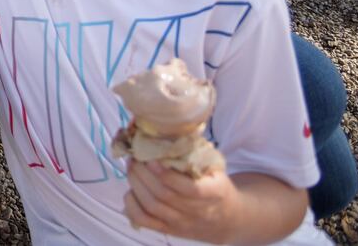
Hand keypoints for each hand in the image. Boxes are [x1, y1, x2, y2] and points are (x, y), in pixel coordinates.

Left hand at [123, 160, 239, 242]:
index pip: (190, 189)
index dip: (167, 174)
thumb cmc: (216, 185)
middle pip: (164, 195)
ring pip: (152, 206)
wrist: (227, 218)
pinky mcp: (169, 230)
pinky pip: (144, 221)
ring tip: (132, 166)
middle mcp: (198, 212)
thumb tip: (167, 127)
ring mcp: (182, 223)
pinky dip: (131, 205)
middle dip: (144, 173)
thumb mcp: (214, 168)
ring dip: (136, 183)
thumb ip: (195, 152)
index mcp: (214, 193)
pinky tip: (130, 190)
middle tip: (135, 156)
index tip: (152, 158)